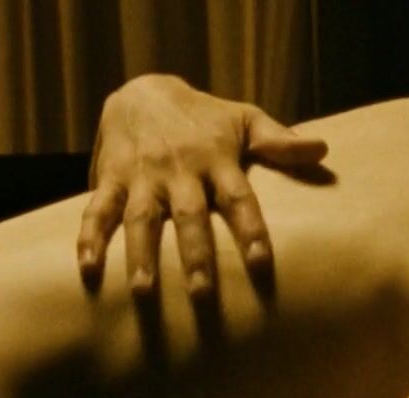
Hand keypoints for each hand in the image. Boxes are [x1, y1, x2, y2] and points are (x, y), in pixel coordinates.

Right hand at [77, 74, 327, 294]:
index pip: (239, 199)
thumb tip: (321, 150)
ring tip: (144, 292)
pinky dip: (88, 238)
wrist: (141, 91)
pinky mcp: (109, 178)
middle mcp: (179, 171)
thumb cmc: (205, 118)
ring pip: (141, 219)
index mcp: (217, 160)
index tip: (262, 265)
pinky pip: (96, 210)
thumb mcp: (244, 120)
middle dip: (195, 255)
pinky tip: (87, 269)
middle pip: (189, 216)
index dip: (250, 231)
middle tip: (202, 295)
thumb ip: (280, 141)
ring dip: (141, 255)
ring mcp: (142, 176)